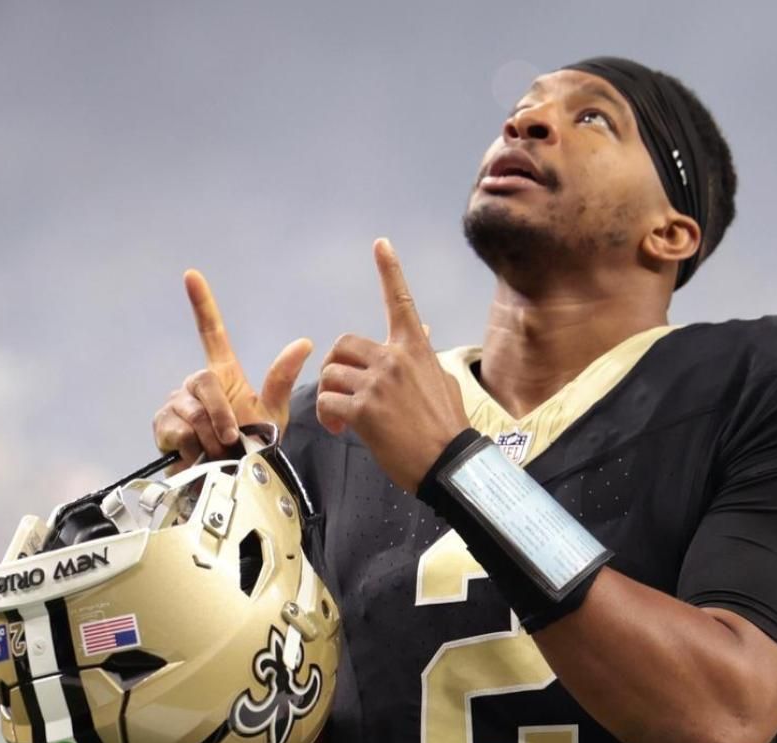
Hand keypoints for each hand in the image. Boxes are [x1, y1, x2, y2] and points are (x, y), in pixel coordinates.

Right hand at [152, 268, 313, 467]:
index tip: (191, 275)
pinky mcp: (162, 425)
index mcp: (222, 375)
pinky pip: (177, 429)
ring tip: (218, 450)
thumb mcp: (271, 413)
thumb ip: (282, 378)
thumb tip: (306, 342)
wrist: (232, 482)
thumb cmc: (251, 448)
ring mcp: (176, 404)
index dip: (202, 303)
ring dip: (210, 435)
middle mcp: (196, 385)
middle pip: (204, 382)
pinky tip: (197, 455)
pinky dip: (193, 446)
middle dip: (221, 413)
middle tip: (231, 438)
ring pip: (192, 410)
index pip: (211, 332)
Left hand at [316, 238, 469, 493]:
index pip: (401, 301)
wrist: (449, 463)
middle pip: (342, 344)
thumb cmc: (447, 428)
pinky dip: (327, 416)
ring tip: (341, 418)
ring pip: (330, 374)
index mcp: (415, 349)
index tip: (381, 245)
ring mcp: (378, 383)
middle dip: (335, 367)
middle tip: (340, 391)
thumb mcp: (442, 382)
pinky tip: (340, 428)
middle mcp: (394, 359)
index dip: (390, 270)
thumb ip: (422, 356)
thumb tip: (421, 330)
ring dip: (329, 396)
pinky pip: (328, 401)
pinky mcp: (363, 409)